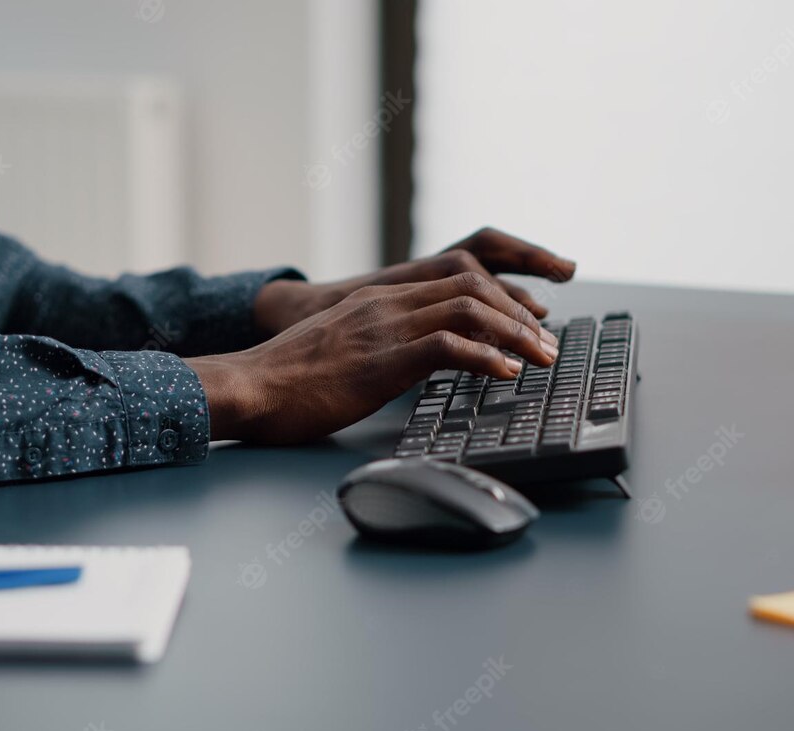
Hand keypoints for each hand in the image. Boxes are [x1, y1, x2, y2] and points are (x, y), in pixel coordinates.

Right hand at [190, 272, 558, 443]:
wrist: (248, 388)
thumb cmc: (283, 383)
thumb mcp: (337, 352)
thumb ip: (372, 347)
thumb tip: (402, 369)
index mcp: (376, 300)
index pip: (455, 280)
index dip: (500, 298)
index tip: (525, 326)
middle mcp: (385, 304)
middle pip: (473, 286)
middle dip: (519, 312)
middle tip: (545, 343)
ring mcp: (384, 328)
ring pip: (470, 310)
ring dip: (515, 333)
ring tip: (539, 357)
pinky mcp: (382, 360)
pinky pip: (448, 347)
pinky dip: (486, 357)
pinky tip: (505, 372)